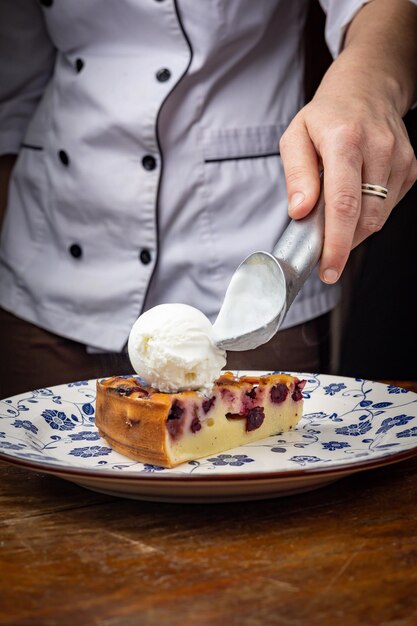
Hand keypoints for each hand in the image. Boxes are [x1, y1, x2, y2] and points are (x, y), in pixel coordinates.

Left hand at [279, 0, 416, 284]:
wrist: (369, 86)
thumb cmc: (327, 114)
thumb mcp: (296, 136)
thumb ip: (297, 175)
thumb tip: (300, 211)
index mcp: (345, 141)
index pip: (343, 204)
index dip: (336, 244)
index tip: (327, 270)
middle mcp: (379, 149)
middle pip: (365, 217)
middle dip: (344, 245)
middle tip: (324, 254)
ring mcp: (399, 158)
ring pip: (378, 217)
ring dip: (355, 232)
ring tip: (335, 223)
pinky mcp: (410, 168)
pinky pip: (388, 208)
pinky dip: (368, 217)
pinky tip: (355, 204)